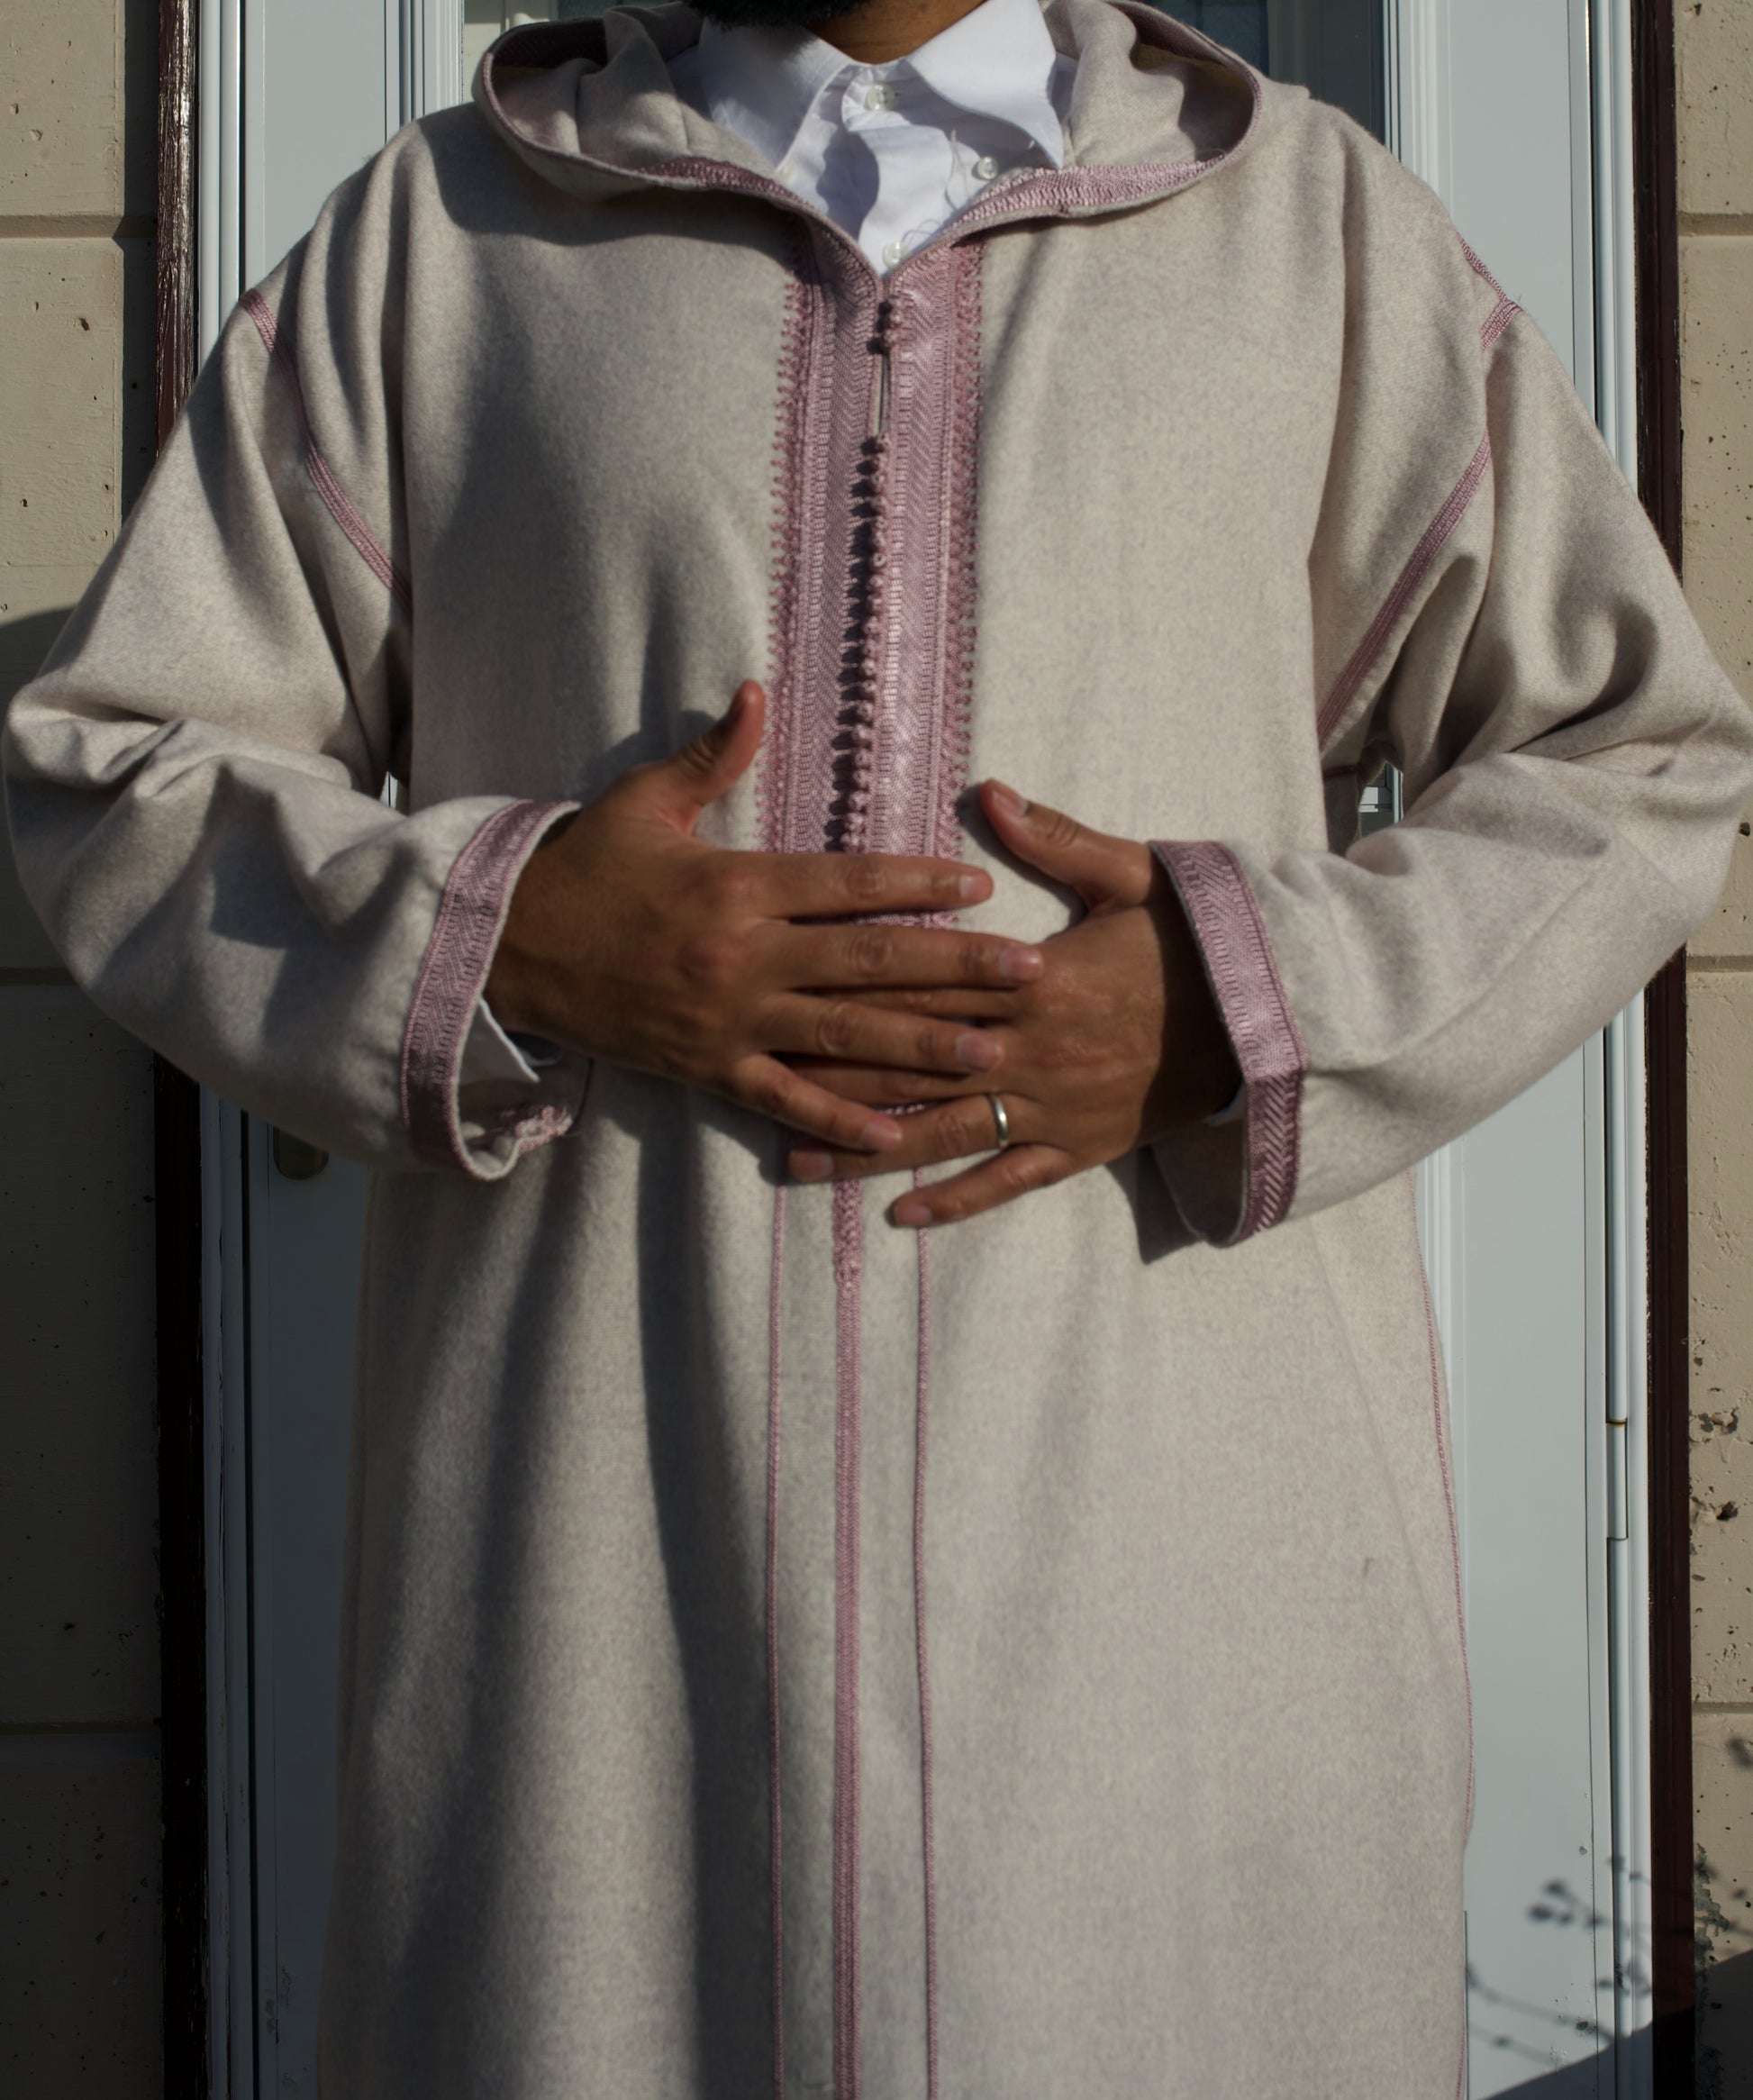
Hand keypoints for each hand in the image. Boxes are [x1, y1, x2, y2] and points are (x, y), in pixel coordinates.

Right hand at [484, 684, 1044, 1153]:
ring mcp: (728, 1020)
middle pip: (869, 963)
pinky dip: (839, 1118)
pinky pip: (784, 1099)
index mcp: (736, 885)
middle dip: (958, 970)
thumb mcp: (643, 800)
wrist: (506, 948)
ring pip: (844, 1036)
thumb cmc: (584, 868)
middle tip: (1031, 975)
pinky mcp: (707, 1069)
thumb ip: (713, 753)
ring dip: (924, 1046)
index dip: (918, 884)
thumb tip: (759, 691)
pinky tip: (896, 1132)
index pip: (847, 884)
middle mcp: (742, 956)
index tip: (981, 888)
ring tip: (994, 1052)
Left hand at [784, 782, 1239, 1224]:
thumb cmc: (1197, 941)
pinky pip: (1008, 1180)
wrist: (1270, 1020)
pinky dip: (957, 1200)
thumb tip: (990, 791)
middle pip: (911, 1062)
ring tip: (795, 1164)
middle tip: (753, 1082)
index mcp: (1036, 980)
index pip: (926, 982)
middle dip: (830, 1075)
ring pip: (941, 1132)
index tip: (785, 989)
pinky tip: (901, 1216)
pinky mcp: (1077, 1148)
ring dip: (866, 1151)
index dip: (852, 989)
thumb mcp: (1133, 875)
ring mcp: (1051, 1106)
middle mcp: (1031, 1050)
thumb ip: (1057, 840)